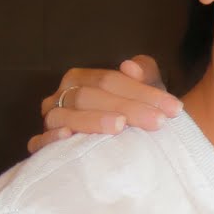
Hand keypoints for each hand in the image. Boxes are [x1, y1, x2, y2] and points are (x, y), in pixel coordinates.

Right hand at [28, 56, 181, 153]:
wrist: (121, 144)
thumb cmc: (133, 113)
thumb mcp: (145, 92)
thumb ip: (145, 74)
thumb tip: (130, 66)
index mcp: (81, 79)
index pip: (109, 80)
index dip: (142, 92)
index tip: (174, 108)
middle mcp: (62, 96)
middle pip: (90, 96)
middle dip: (127, 108)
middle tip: (157, 122)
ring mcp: (50, 120)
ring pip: (65, 115)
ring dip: (93, 120)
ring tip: (120, 126)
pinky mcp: (41, 147)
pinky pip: (39, 141)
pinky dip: (51, 139)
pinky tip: (69, 136)